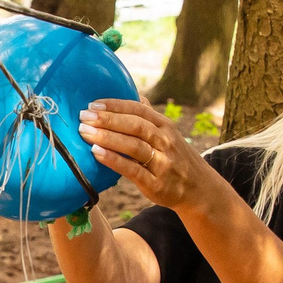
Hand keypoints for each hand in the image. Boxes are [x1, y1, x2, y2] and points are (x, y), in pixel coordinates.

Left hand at [77, 99, 216, 214]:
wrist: (198, 189)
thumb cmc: (175, 157)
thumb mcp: (167, 133)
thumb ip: (149, 116)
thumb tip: (134, 93)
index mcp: (165, 126)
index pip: (139, 110)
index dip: (115, 105)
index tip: (93, 104)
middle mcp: (165, 141)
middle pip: (135, 125)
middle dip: (108, 119)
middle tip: (83, 116)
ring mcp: (162, 162)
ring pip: (134, 146)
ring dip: (107, 137)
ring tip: (85, 132)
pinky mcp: (156, 183)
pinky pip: (133, 170)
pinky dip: (114, 160)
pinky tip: (96, 153)